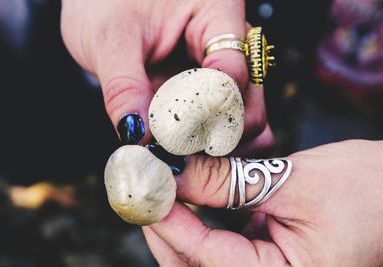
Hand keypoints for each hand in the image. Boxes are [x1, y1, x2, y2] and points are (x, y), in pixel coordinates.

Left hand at [60, 0, 273, 152]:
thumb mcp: (109, 39)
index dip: (204, 114)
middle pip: (248, 106)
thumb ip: (124, 88)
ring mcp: (225, 70)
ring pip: (244, 122)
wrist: (103, 2)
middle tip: (173, 160)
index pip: (231, 74)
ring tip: (176, 161)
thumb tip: (138, 138)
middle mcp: (232, 43)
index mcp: (217, 12)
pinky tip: (182, 156)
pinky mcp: (211, 91)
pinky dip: (208, 147)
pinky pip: (225, 125)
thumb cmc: (107, 3)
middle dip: (213, 139)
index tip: (173, 140)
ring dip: (214, 148)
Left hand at [143, 140, 382, 265]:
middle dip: (166, 227)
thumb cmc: (367, 190)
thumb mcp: (291, 181)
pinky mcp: (262, 257)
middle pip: (195, 264)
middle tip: (146, 187)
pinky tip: (189, 195)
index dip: (169, 220)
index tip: (144, 186)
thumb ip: (227, 181)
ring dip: (179, 223)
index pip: (206, 256)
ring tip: (162, 188)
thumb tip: (174, 169)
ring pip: (202, 257)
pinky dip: (199, 221)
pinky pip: (219, 246)